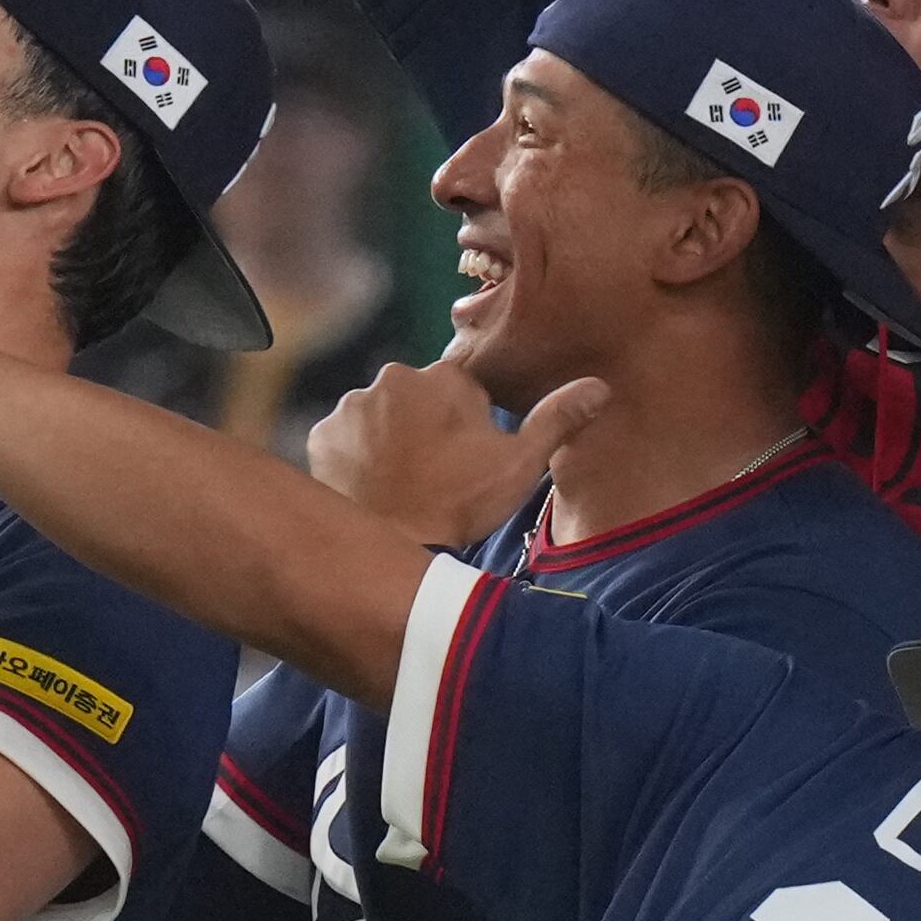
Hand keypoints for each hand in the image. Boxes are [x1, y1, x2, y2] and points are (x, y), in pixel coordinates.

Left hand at [309, 359, 610, 549]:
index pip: (459, 390)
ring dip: (387, 440)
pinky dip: (355, 457)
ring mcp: (351, 405)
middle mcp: (392, 378)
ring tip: (402, 483)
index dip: (467, 426)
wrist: (396, 543)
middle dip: (424, 426)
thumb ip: (557, 419)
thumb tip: (599, 387)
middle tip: (435, 475)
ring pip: (377, 416)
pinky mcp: (321, 434)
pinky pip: (343, 438)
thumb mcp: (521, 464)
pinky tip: (373, 485)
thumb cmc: (462, 504)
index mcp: (444, 377)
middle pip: (414, 398)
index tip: (466, 460)